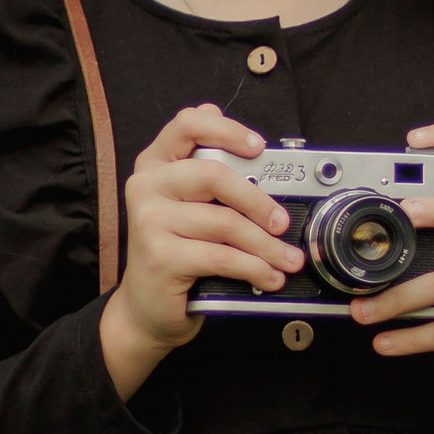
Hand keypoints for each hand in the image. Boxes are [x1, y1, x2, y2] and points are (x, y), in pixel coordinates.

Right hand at [99, 103, 287, 407]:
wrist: (147, 308)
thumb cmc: (176, 253)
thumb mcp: (192, 209)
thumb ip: (213, 177)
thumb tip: (249, 148)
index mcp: (155, 164)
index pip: (188, 125)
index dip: (227, 130)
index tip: (259, 147)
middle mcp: (146, 187)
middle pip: (214, 176)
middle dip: (259, 201)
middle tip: (283, 222)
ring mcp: (149, 221)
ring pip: (225, 222)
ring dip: (266, 245)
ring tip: (287, 259)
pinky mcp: (161, 256)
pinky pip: (222, 256)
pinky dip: (254, 268)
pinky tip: (269, 276)